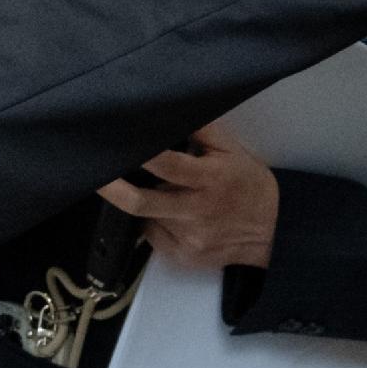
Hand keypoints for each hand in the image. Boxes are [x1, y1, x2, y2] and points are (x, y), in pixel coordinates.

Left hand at [97, 126, 279, 270]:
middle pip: (143, 202)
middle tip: (95, 175)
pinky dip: (153, 223)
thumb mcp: (232, 150)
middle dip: (113, 189)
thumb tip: (169, 110)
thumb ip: (202, 129)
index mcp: (210, 179)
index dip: (142, 155)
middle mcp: (198, 211)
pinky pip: (153, 237)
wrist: (271, 232)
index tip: (119, 144)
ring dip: (141, 203)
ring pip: (146, 218)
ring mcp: (189, 239)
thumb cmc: (248, 185)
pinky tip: (168, 215)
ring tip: (152, 190)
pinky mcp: (183, 258)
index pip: (169, 165)